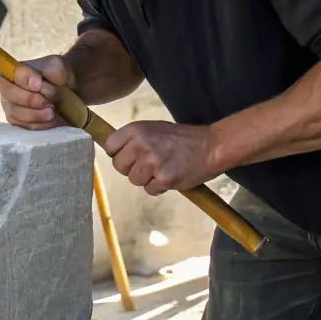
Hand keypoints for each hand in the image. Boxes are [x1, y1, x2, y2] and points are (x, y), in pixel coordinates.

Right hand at [0, 55, 71, 130]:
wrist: (67, 92)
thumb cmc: (58, 76)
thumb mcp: (59, 66)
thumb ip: (52, 69)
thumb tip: (43, 82)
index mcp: (13, 71)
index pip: (8, 73)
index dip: (22, 79)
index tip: (39, 84)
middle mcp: (7, 90)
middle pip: (9, 95)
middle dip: (29, 99)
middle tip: (47, 100)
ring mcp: (12, 108)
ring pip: (16, 114)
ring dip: (35, 114)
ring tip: (52, 112)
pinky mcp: (21, 124)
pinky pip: (25, 126)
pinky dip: (40, 124)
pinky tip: (51, 120)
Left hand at [103, 121, 217, 195]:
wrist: (211, 146)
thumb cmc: (182, 138)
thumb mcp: (154, 129)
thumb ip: (134, 139)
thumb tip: (115, 152)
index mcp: (137, 129)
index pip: (110, 146)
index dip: (117, 154)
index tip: (127, 157)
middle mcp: (142, 144)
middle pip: (118, 166)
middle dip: (130, 169)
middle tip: (147, 165)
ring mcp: (153, 162)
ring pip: (133, 180)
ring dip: (145, 179)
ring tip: (161, 169)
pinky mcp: (164, 179)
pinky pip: (150, 190)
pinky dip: (158, 187)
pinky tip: (169, 177)